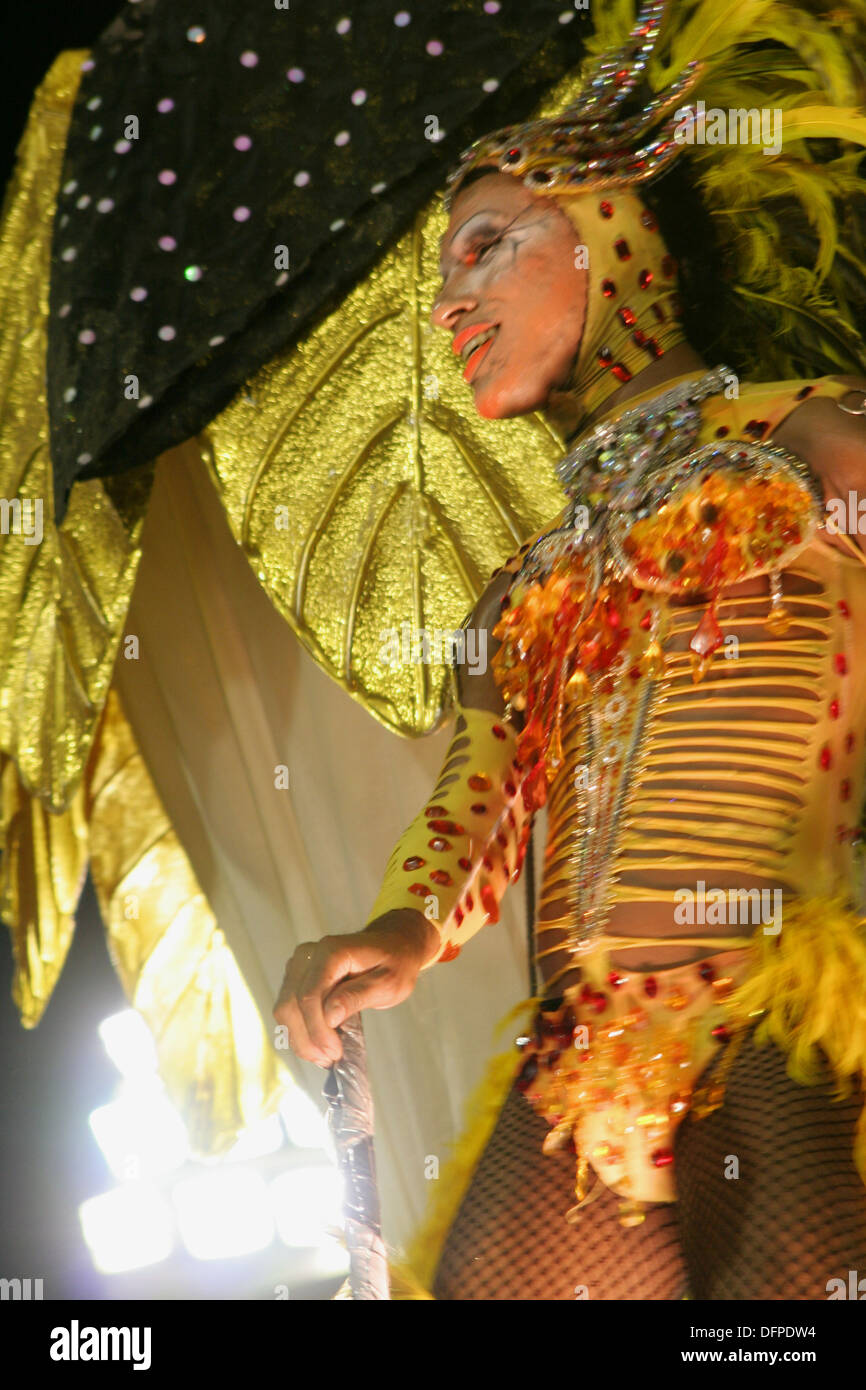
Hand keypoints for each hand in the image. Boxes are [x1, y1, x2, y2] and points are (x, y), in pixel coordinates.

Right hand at [272, 910, 438, 1066]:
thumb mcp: (388, 983)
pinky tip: (318, 1045)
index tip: (334, 1052)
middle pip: (291, 1004)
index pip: (309, 995)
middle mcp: (308, 955)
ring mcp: (299, 965)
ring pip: (284, 1009)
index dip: (317, 1029)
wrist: (392, 946)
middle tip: (330, 1060)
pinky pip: (289, 1008)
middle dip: (307, 1039)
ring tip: (324, 1056)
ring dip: (300, 1038)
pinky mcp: (297, 978)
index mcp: (331, 952)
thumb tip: (330, 1016)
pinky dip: (300, 1030)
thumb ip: (357, 996)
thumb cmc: (394, 963)